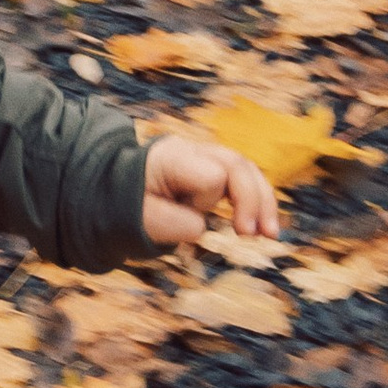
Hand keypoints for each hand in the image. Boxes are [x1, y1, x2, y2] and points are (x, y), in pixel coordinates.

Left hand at [141, 131, 281, 248]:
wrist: (118, 192)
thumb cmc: (129, 206)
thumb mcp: (142, 219)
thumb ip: (174, 223)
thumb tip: (202, 227)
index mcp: (173, 157)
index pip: (212, 174)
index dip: (208, 200)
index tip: (191, 216)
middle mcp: (194, 151)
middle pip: (238, 164)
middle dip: (251, 200)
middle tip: (249, 235)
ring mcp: (207, 158)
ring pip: (248, 171)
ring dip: (263, 203)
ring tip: (270, 236)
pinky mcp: (216, 171)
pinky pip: (246, 181)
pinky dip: (259, 204)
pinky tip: (267, 229)